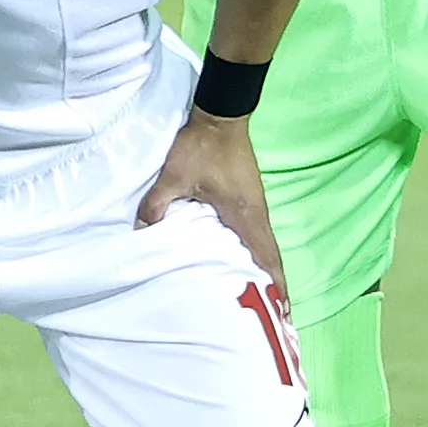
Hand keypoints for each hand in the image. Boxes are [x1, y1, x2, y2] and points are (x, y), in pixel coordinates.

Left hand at [139, 109, 287, 297]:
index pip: (266, 256)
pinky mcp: (247, 196)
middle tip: (273, 311)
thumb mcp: (174, 177)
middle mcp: (257, 212)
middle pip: (269, 255)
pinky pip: (254, 230)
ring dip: (263, 265)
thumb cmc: (201, 147)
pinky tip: (241, 257)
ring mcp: (255, 203)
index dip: (276, 284)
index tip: (284, 310)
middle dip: (272, 283)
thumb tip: (143, 230)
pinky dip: (254, 248)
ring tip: (259, 290)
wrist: (220, 115)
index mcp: (246, 214)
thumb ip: (158, 205)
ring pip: (263, 242)